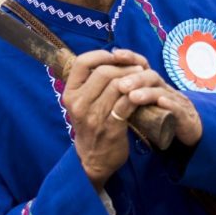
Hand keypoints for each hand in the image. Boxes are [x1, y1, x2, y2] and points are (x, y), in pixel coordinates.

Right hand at [62, 50, 147, 190]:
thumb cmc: (91, 125)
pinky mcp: (111, 127)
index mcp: (70, 94)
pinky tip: (145, 93)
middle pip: (104, 72)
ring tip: (144, 78)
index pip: (82, 63)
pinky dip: (139, 95)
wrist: (94, 159)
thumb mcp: (82, 103)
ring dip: (135, 78)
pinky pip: (128, 103)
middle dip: (125, 66)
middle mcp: (78, 104)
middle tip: (138, 68)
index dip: (102, 55)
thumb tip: (113, 56)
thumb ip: (91, 83)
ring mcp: (94, 117)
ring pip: (118, 85)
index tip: (116, 56)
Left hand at [110, 54, 202, 146]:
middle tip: (121, 85)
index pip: (141, 64)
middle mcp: (163, 88)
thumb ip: (121, 96)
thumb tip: (95, 87)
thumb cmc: (156, 116)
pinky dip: (170, 104)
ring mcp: (175, 101)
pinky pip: (178, 108)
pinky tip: (161, 103)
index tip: (115, 55)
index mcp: (150, 84)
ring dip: (147, 92)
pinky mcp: (185, 116)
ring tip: (133, 97)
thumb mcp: (137, 105)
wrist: (185, 132)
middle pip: (150, 76)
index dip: (130, 57)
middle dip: (135, 78)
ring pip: (162, 91)